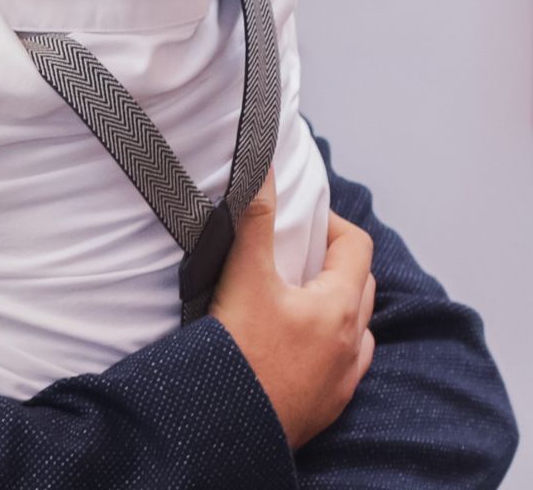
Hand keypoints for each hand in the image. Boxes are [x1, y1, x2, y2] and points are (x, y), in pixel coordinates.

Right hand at [210, 172, 375, 449]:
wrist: (231, 424)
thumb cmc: (240, 352)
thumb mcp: (244, 276)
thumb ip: (256, 219)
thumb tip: (263, 168)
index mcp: (339, 306)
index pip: (357, 246)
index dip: (332, 224)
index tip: (301, 220)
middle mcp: (352, 342)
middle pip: (359, 284)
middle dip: (334, 262)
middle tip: (294, 254)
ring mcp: (343, 376)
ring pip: (355, 328)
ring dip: (335, 305)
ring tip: (295, 298)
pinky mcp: (328, 403)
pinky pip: (344, 364)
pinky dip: (330, 345)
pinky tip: (298, 345)